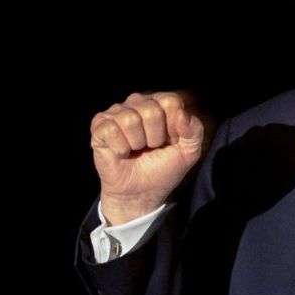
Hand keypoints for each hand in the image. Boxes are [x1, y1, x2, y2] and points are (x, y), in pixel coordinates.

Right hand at [90, 91, 209, 224]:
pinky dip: (120, 148)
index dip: (173, 127)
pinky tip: (121, 152)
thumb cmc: (163, 169)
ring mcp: (117, 113)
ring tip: (136, 150)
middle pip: (151, 110)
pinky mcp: (99, 127)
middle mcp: (137, 103)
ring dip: (137, 143)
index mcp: (160, 104)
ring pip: (130, 119)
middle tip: (150, 147)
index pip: (171, 101)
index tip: (169, 142)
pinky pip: (111, 130)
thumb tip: (182, 114)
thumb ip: (195, 130)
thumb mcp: (189, 151)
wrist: (141, 193)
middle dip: (155, 137)